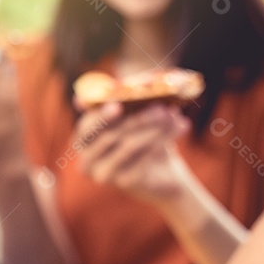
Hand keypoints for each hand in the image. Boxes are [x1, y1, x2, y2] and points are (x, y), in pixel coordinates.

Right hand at [76, 100, 191, 201]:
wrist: (163, 171)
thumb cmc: (144, 136)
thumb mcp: (136, 115)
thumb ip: (128, 98)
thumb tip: (142, 80)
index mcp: (84, 140)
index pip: (85, 129)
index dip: (99, 117)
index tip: (116, 106)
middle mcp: (87, 160)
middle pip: (109, 137)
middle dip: (137, 119)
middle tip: (161, 107)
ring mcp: (103, 174)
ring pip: (129, 146)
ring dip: (155, 129)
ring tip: (175, 116)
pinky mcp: (124, 183)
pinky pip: (143, 160)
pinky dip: (162, 141)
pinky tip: (180, 128)